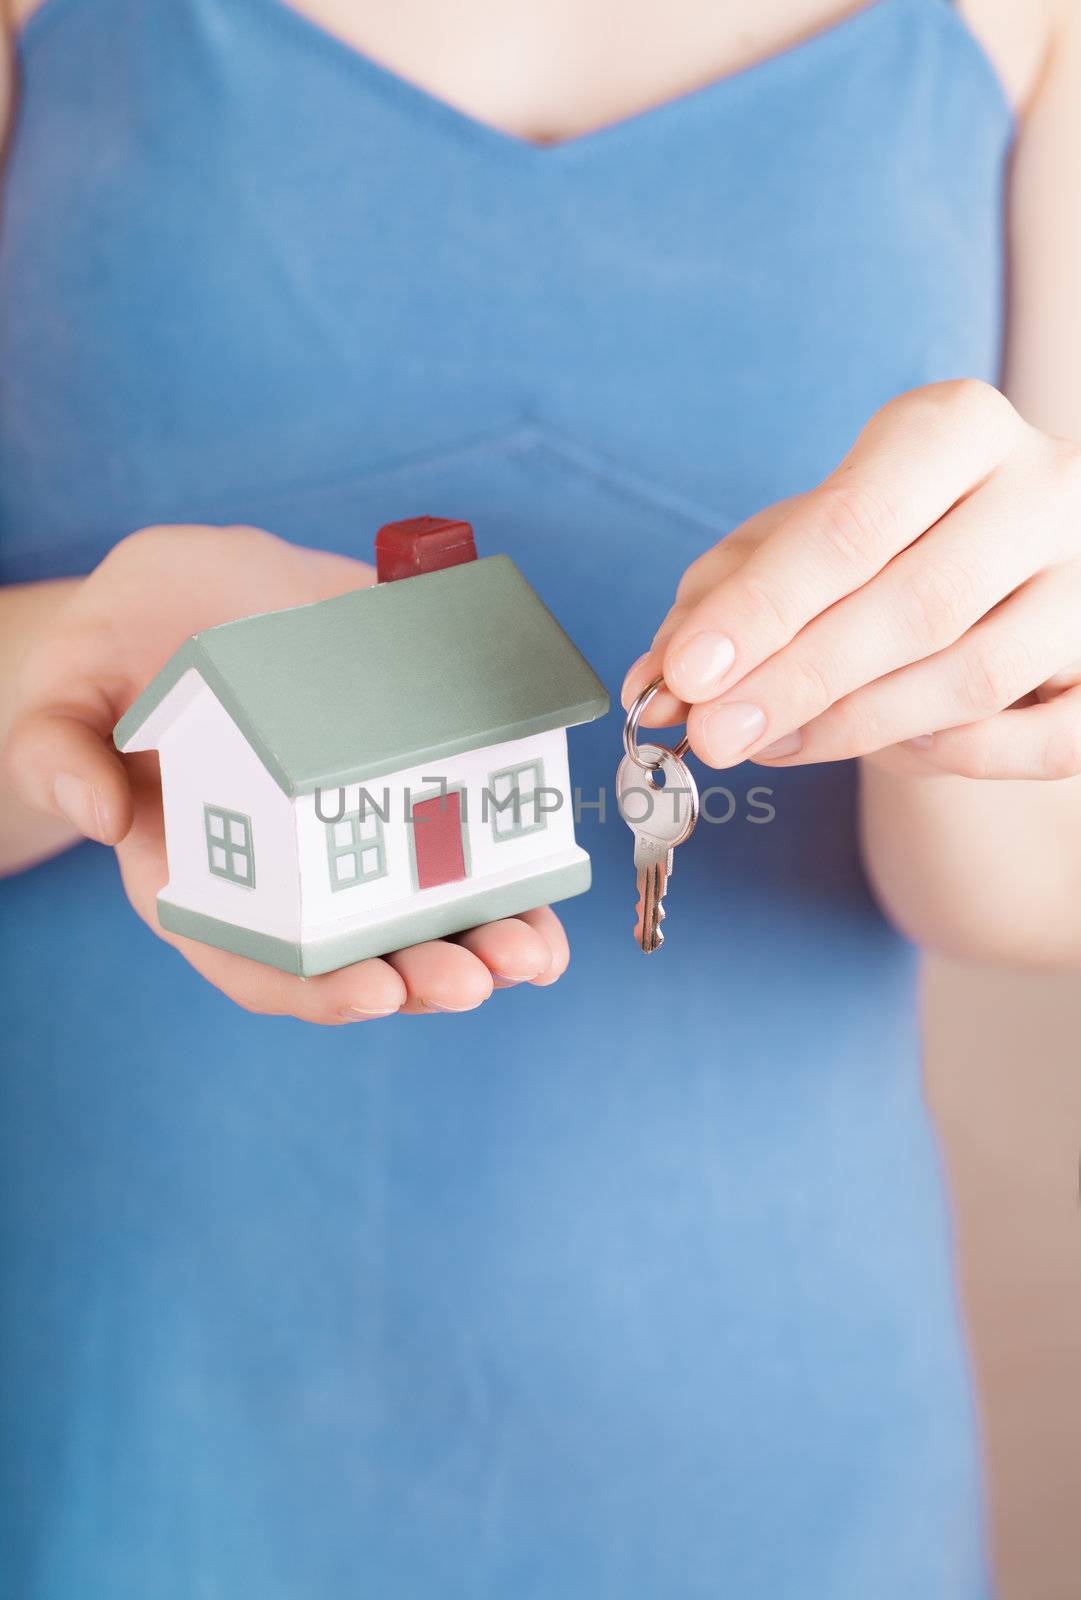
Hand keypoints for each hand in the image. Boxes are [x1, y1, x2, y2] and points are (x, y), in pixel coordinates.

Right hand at [3, 525, 568, 1021]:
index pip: (253, 960)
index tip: (373, 993)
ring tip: (532, 952)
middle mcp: (284, 876)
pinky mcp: (401, 792)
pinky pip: (460, 848)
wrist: (190, 598)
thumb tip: (100, 818)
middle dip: (420, 977)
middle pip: (354, 956)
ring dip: (483, 942)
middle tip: (475, 978)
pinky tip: (549, 890)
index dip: (314, 988)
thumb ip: (58, 751)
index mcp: (197, 876)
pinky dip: (509, 878)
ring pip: (421, 918)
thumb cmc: (115, 654)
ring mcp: (349, 841)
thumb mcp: (62, 692)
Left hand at [623, 381, 1080, 780]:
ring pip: (974, 676)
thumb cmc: (880, 543)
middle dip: (798, 680)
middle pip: (916, 604)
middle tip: (714, 735)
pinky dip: (952, 758)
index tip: (687, 675)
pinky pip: (1040, 739)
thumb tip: (653, 688)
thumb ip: (720, 603)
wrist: (998, 558)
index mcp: (956, 428)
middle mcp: (1044, 490)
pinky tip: (885, 748)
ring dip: (856, 727)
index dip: (763, 609)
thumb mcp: (789, 543)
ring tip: (769, 743)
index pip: (853, 524)